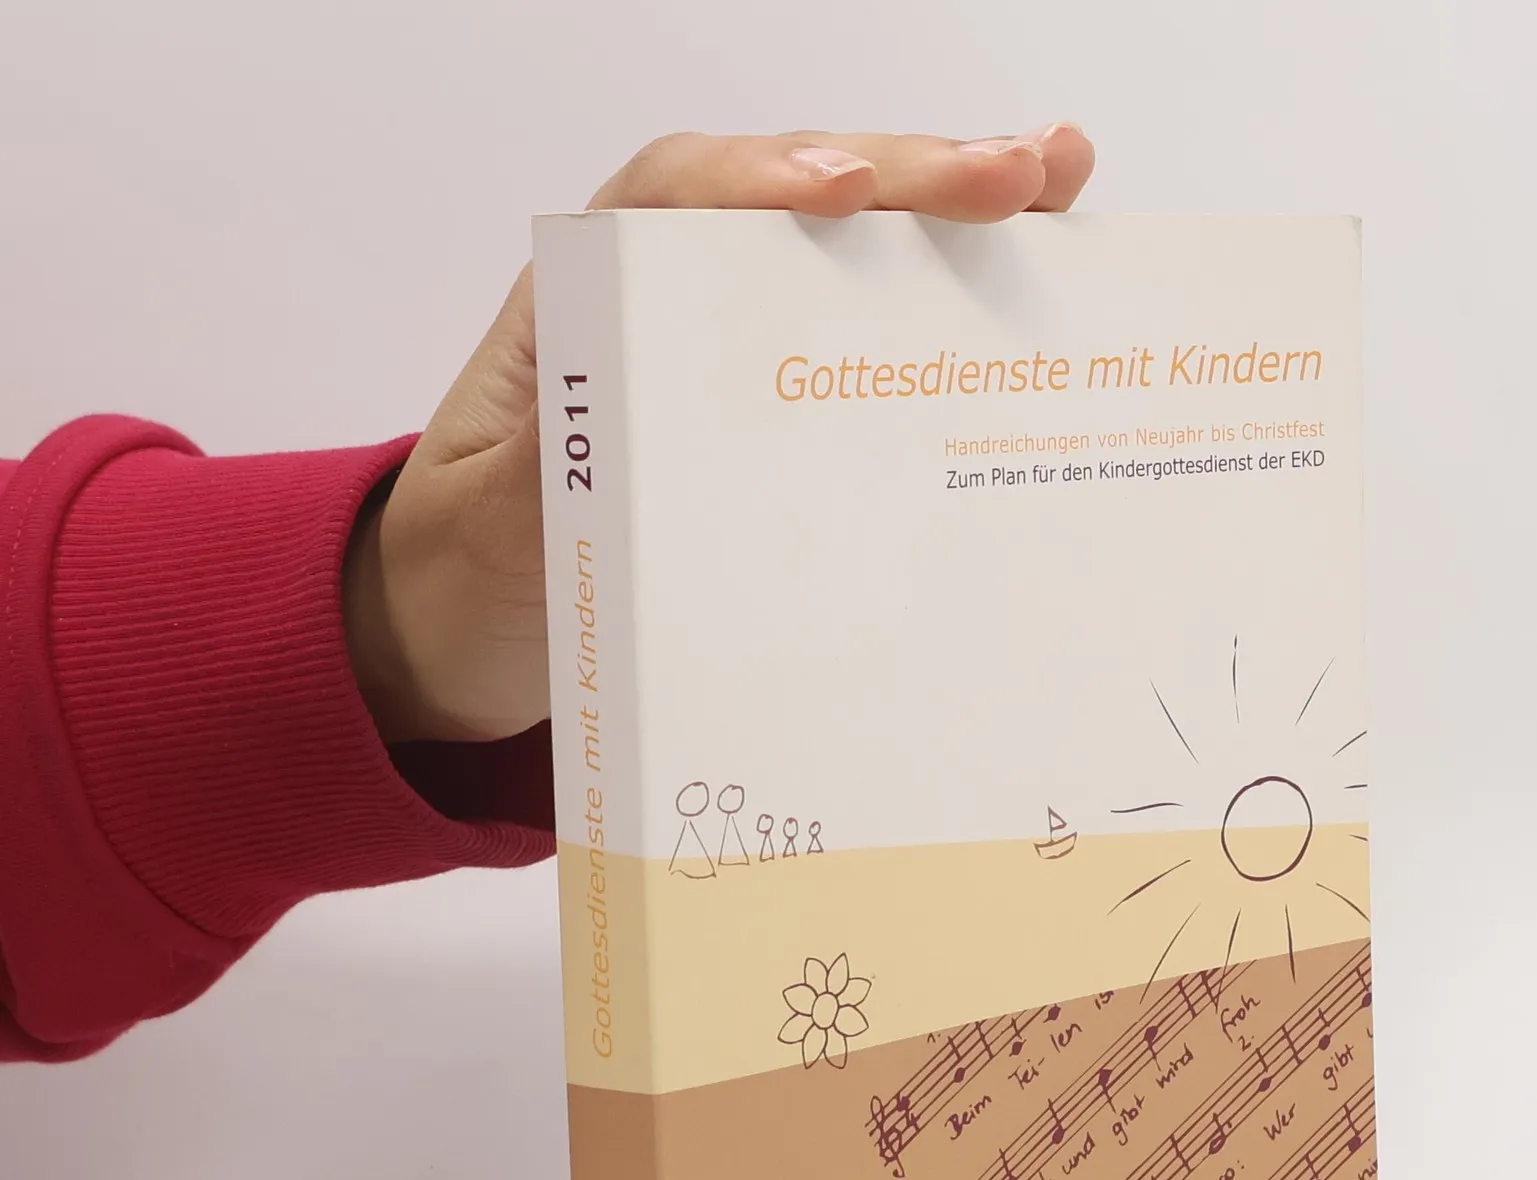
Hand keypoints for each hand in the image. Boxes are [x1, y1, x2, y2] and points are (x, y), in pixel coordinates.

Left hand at [344, 125, 1096, 742]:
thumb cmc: (468, 575)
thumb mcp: (492, 537)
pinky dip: (947, 310)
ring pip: (847, 255)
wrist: (464, 636)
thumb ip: (548, 484)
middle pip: (791, 204)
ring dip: (953, 218)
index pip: (673, 201)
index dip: (760, 182)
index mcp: (580, 308)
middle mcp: (664, 305)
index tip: (845, 190)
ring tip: (1059, 188)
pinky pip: (867, 341)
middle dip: (909, 177)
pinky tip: (1028, 285)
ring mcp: (728, 354)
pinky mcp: (774, 415)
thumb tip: (627, 454)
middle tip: (1023, 174)